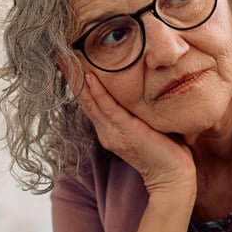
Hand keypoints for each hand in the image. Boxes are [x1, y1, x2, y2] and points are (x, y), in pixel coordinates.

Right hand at [63, 58, 195, 198]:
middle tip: (59, 54)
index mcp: (109, 130)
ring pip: (90, 102)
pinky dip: (97, 92)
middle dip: (71, 77)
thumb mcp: (148, 126)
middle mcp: (106, 131)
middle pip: (84, 100)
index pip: (90, 102)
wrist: (172, 176)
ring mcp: (113, 133)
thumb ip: (140, 111)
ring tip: (67, 60)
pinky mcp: (125, 132)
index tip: (69, 62)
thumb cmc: (167, 151)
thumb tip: (147, 87)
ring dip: (77, 80)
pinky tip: (88, 77)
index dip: (78, 83)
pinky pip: (107, 108)